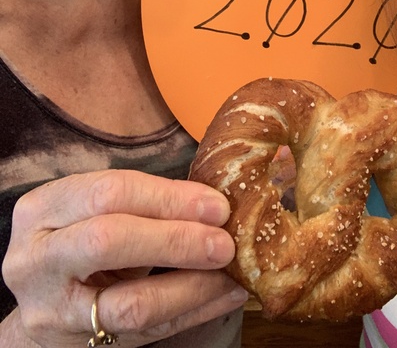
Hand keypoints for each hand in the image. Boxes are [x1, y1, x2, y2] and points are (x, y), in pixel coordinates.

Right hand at [2, 170, 247, 346]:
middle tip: (225, 242)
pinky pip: (145, 333)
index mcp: (42, 209)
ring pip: (129, 302)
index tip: (215, 205)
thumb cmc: (78, 239)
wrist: (43, 301)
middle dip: (176, 239)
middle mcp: (36, 259)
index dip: (167, 197)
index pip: (108, 193)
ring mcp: (51, 309)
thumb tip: (212, 202)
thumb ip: (140, 202)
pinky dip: (192, 312)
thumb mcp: (92, 211)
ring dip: (192, 286)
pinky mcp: (75, 346)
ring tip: (231, 272)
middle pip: (109, 241)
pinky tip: (224, 295)